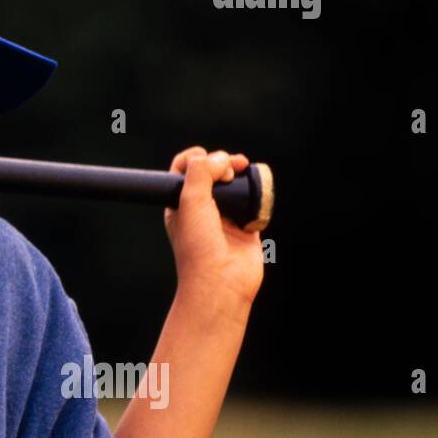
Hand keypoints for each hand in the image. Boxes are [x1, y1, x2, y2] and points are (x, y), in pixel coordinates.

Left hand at [163, 147, 263, 305]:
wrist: (221, 280)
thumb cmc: (198, 245)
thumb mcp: (189, 202)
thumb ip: (200, 173)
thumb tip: (220, 159)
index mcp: (180, 203)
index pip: (184, 170)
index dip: (195, 157)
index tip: (204, 157)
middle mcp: (202, 208)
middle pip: (212, 173)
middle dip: (222, 162)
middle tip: (229, 168)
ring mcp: (225, 217)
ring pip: (234, 185)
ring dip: (241, 173)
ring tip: (244, 169)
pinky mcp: (246, 226)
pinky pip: (254, 201)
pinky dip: (257, 193)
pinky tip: (254, 195)